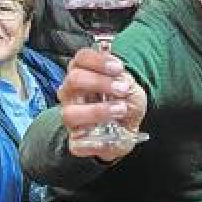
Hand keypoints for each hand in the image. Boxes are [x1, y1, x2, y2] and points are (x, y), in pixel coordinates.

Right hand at [57, 47, 146, 161]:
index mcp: (82, 73)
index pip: (81, 58)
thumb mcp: (131, 89)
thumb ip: (126, 83)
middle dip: (100, 83)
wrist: (126, 129)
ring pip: (69, 113)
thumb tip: (121, 83)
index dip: (99, 60)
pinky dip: (95, 142)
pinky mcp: (75, 140)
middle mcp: (70, 92)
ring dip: (97, 111)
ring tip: (120, 110)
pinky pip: (77, 143)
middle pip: (74, 79)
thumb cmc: (124, 102)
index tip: (119, 68)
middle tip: (122, 89)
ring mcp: (70, 116)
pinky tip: (110, 137)